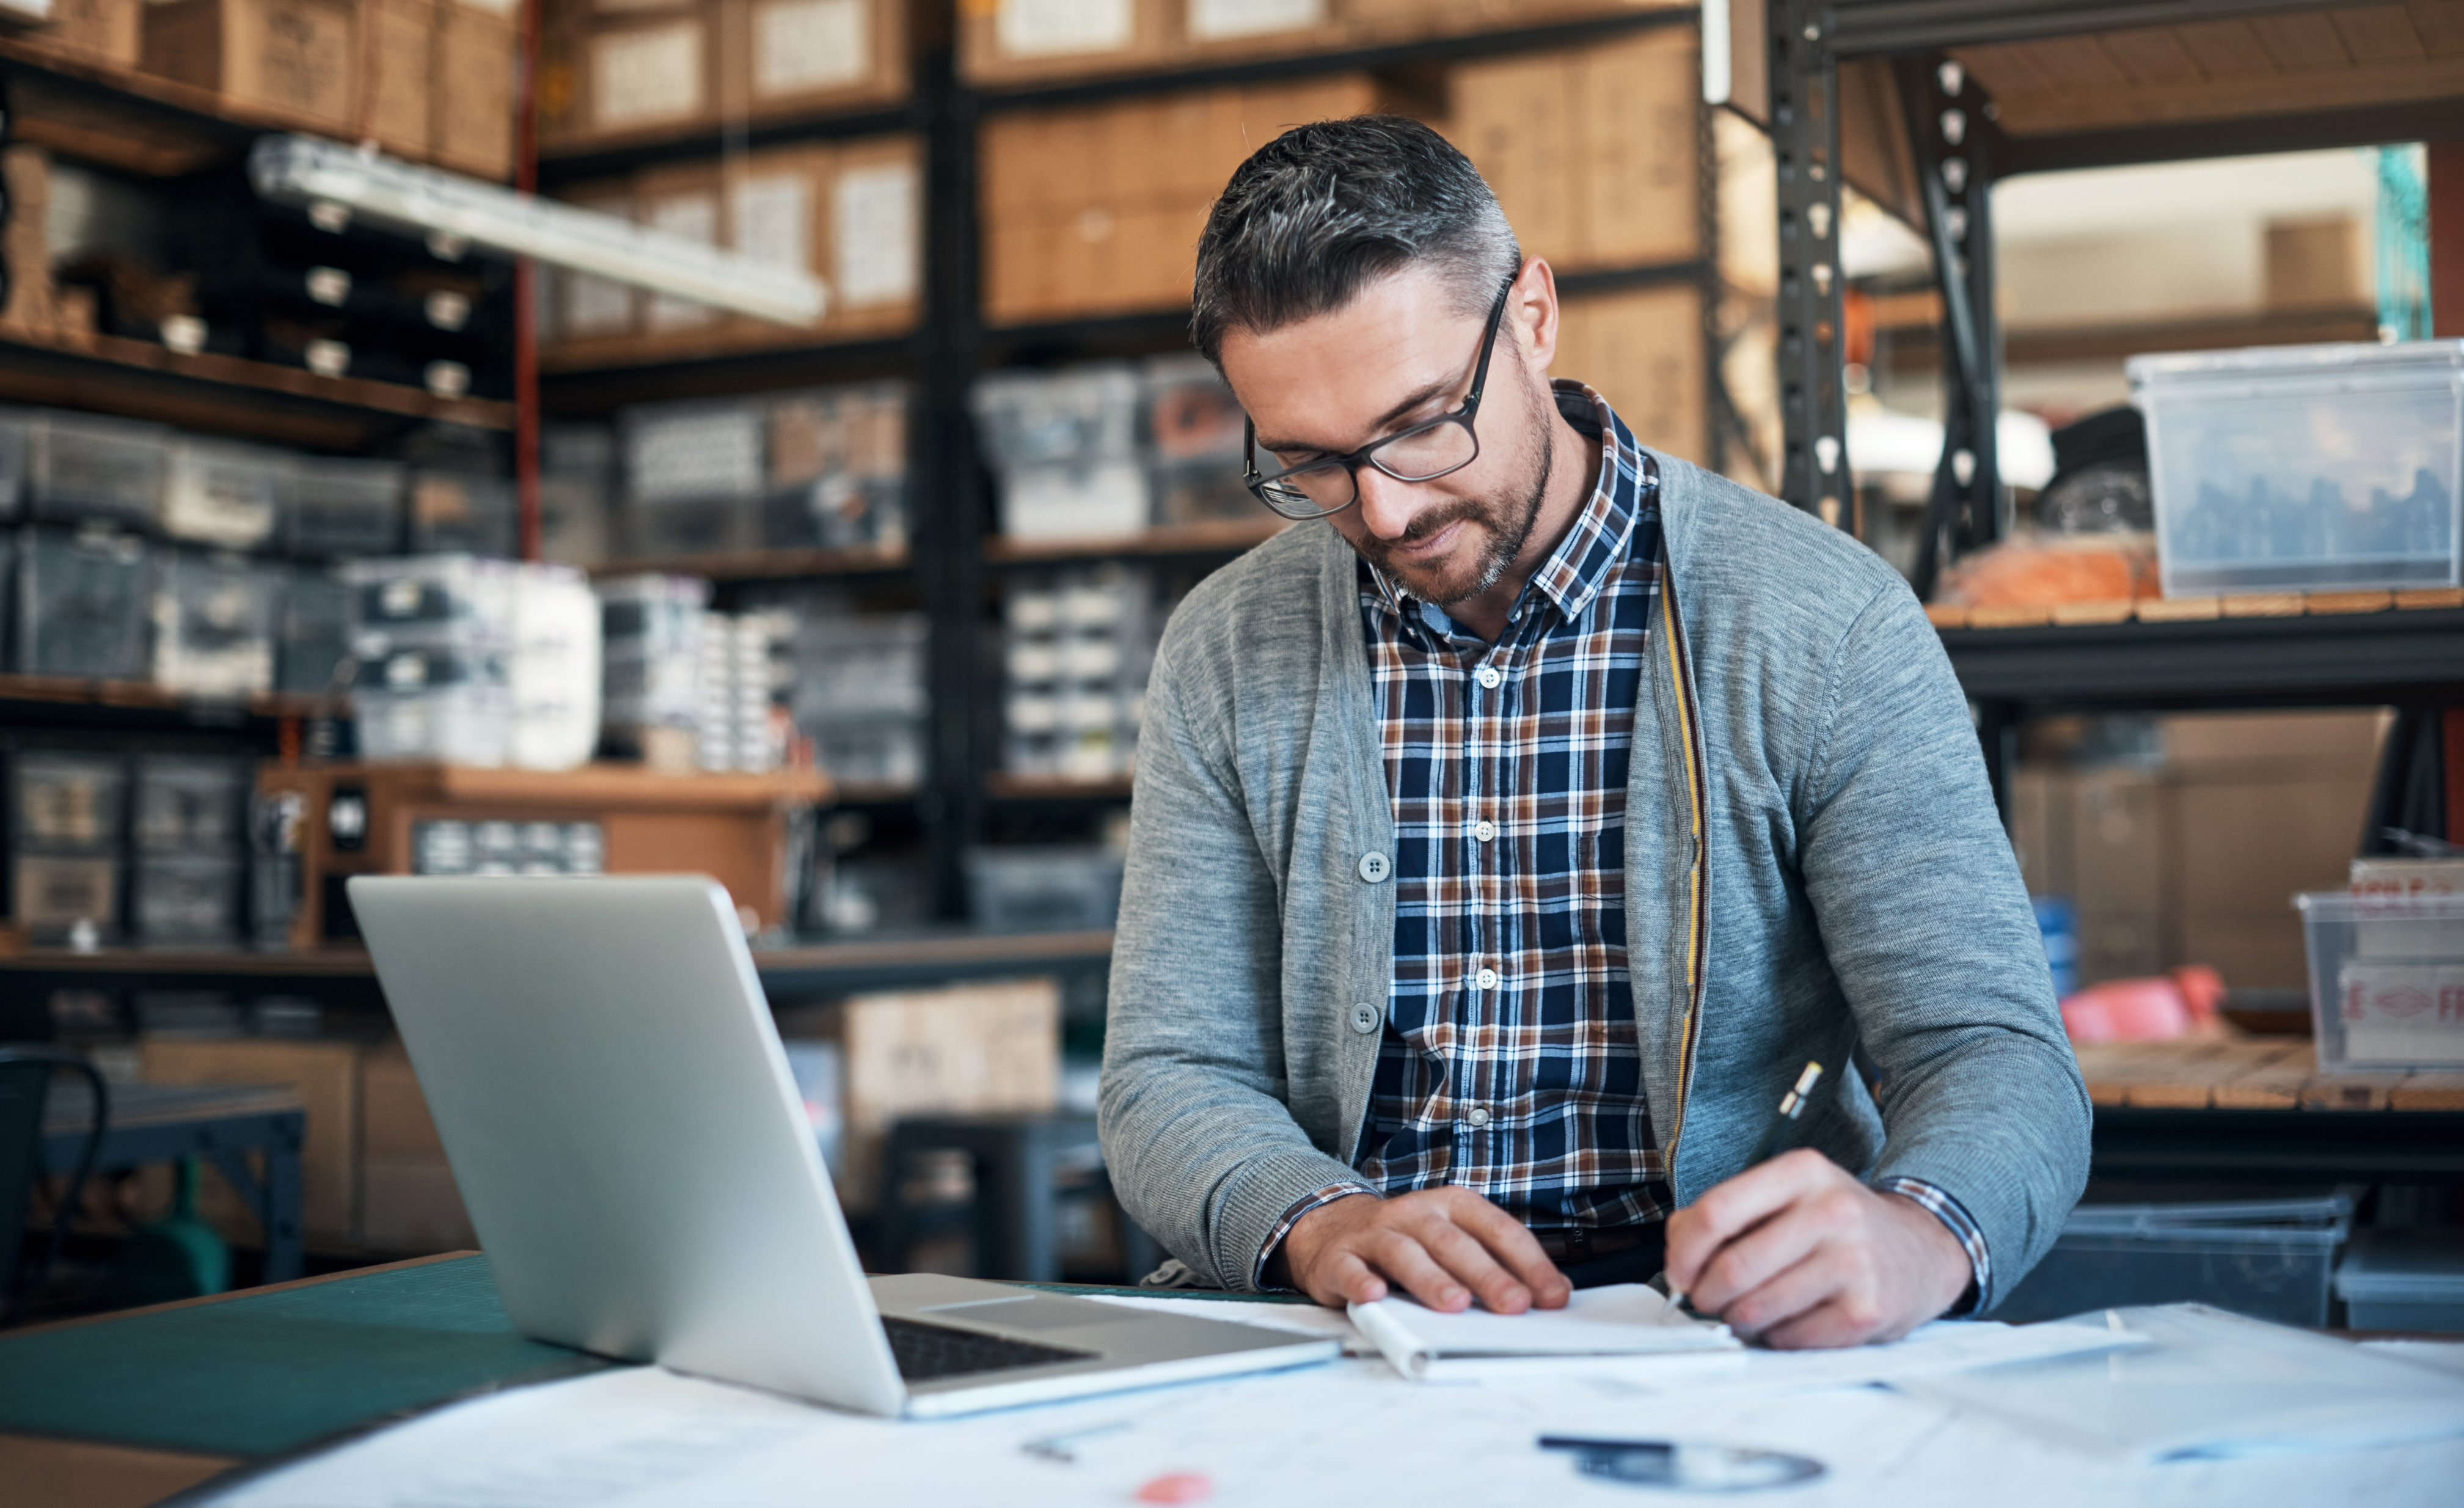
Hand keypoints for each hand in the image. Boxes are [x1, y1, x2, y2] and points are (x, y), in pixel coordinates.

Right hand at [1275, 1187, 1571, 1314]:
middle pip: (1454, 1243)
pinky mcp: (1340, 1258)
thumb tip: (1548, 1297)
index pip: (1497, 1230)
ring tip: (1454, 1303)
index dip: (1528, 1263)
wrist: (1334, 1230)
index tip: (1552, 1296)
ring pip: (1405, 1253)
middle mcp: (1416, 1213)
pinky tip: (1375, 1296)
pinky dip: (1362, 1282)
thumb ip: (1494, 1262)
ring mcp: (1376, 1233)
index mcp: (1452, 1206)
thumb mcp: (1454, 1239)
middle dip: (1488, 1275)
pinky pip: (1350, 1269)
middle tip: (1514, 1304)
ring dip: (1431, 1279)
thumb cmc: (1408, 1241)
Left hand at [1661, 1150, 1971, 1348]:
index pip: (1717, 1211)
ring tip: (1748, 1309)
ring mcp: (1853, 1263)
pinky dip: (1775, 1337)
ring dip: (1738, 1319)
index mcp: (1802, 1173)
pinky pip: (1789, 1338)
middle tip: (1708, 1299)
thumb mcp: (1789, 1194)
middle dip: (1706, 1294)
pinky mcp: (1866, 1312)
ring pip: (1756, 1309)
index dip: (1684, 1250)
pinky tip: (1788, 1320)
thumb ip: (1728, 1213)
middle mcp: (1832, 1212)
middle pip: (1733, 1267)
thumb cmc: (1837, 1225)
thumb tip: (1678, 1256)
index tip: (1679, 1272)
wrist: (1923, 1250)